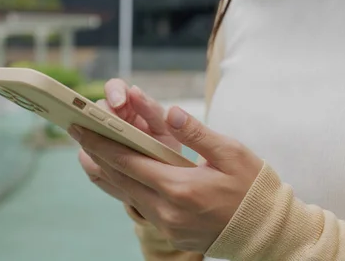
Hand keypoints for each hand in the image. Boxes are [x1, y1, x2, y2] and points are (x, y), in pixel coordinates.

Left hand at [70, 100, 263, 252]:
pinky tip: (119, 174)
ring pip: (126, 194)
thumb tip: (171, 112)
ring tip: (90, 151)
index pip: (129, 162)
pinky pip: (140, 205)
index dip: (101, 143)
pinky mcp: (171, 231)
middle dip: (96, 154)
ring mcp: (167, 224)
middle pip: (120, 178)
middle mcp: (167, 210)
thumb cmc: (253, 189)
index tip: (81, 128)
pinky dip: (126, 187)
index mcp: (180, 188)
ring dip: (107, 171)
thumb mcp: (231, 154)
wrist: (266, 231)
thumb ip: (197, 133)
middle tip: (78, 134)